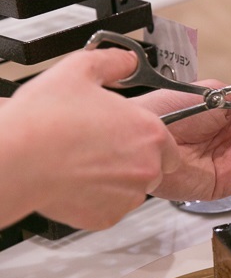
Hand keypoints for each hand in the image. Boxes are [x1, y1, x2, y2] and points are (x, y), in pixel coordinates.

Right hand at [1, 48, 179, 229]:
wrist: (15, 159)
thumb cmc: (45, 121)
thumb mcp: (80, 70)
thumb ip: (113, 62)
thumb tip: (126, 60)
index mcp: (149, 131)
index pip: (168, 141)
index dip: (148, 137)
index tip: (128, 134)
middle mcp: (146, 165)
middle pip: (153, 166)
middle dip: (133, 158)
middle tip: (101, 146)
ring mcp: (127, 195)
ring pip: (132, 189)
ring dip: (116, 179)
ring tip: (84, 161)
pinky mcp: (106, 217)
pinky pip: (109, 208)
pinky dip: (96, 198)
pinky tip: (75, 180)